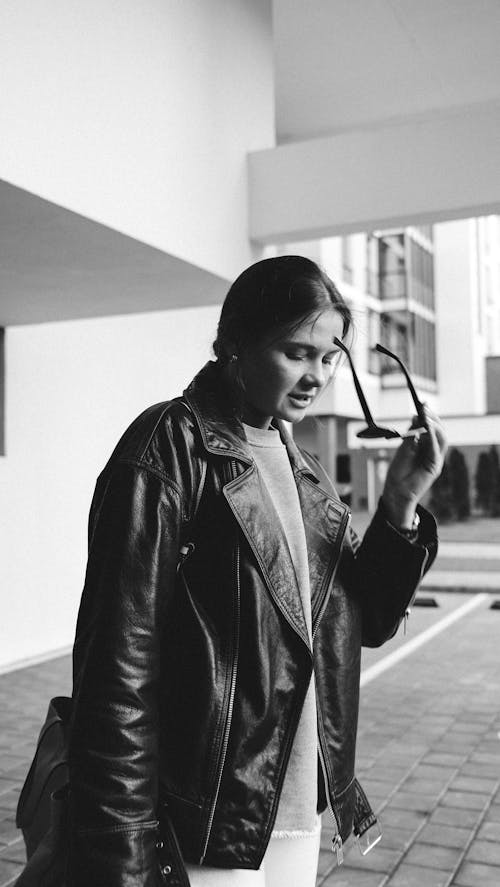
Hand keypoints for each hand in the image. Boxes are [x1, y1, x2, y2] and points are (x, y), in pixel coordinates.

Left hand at [381, 404, 447, 526]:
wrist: (396, 492)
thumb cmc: (398, 471)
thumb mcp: (403, 449)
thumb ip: (411, 436)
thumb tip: (415, 418)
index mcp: (425, 445)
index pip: (432, 426)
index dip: (429, 414)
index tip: (422, 404)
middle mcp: (433, 450)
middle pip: (440, 430)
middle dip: (433, 417)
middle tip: (423, 409)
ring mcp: (435, 458)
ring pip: (442, 437)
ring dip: (434, 425)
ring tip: (425, 416)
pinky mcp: (435, 466)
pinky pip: (436, 449)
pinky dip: (433, 438)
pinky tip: (427, 429)